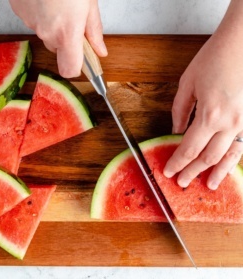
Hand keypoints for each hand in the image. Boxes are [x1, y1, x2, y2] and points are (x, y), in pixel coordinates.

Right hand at [9, 0, 106, 77]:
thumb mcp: (89, 3)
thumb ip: (94, 32)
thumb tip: (100, 51)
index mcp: (67, 33)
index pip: (69, 70)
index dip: (75, 68)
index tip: (81, 61)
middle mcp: (47, 33)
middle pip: (58, 49)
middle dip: (66, 40)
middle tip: (72, 19)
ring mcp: (31, 22)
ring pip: (46, 35)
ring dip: (53, 25)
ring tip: (58, 4)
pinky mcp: (19, 12)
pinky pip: (34, 22)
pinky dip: (41, 15)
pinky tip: (45, 0)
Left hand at [163, 0, 242, 189]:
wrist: (242, 44)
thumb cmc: (214, 59)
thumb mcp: (188, 84)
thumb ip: (180, 111)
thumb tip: (175, 132)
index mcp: (209, 115)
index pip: (188, 149)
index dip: (177, 163)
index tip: (168, 171)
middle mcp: (229, 123)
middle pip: (207, 157)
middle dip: (192, 171)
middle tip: (181, 182)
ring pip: (227, 156)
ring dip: (216, 172)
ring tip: (208, 185)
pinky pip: (242, 146)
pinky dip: (232, 160)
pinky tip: (226, 168)